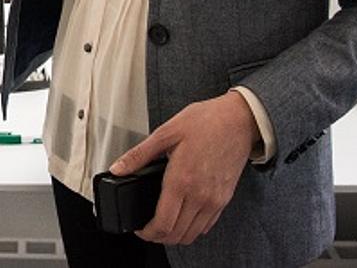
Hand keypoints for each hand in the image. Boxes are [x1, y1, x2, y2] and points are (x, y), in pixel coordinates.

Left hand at [108, 91, 258, 245]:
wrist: (238, 120)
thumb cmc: (205, 122)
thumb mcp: (166, 132)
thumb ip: (139, 155)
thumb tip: (117, 168)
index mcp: (181, 180)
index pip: (163, 224)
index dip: (147, 233)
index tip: (139, 229)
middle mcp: (200, 195)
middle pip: (176, 235)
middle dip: (158, 237)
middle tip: (148, 228)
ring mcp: (214, 200)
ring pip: (192, 234)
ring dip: (175, 235)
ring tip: (163, 223)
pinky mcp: (224, 199)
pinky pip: (207, 225)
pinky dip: (193, 228)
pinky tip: (183, 216)